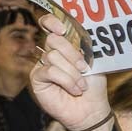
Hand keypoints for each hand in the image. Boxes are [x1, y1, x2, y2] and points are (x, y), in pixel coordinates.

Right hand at [29, 16, 108, 130]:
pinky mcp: (37, 79)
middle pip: (53, 40)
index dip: (51, 22)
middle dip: (72, 54)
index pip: (49, 25)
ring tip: (82, 85)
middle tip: (84, 68)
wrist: (92, 109)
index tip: (62, 29)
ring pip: (52, 56)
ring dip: (72, 72)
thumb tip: (78, 34)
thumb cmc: (94, 85)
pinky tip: (75, 90)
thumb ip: (84, 47)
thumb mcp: (93, 62)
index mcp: (65, 45)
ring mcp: (42, 65)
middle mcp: (51, 53)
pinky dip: (66, 80)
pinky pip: (50, 71)